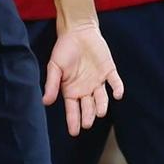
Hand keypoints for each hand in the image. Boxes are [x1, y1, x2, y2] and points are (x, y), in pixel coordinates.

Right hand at [43, 21, 123, 136]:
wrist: (78, 31)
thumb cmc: (64, 50)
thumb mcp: (54, 67)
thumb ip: (51, 84)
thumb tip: (45, 102)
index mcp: (72, 91)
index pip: (73, 110)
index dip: (73, 121)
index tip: (74, 132)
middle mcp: (86, 90)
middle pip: (88, 107)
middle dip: (88, 116)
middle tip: (87, 123)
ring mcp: (99, 81)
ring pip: (102, 98)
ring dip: (102, 106)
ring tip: (100, 112)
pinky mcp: (109, 71)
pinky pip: (115, 82)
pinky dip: (117, 88)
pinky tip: (117, 94)